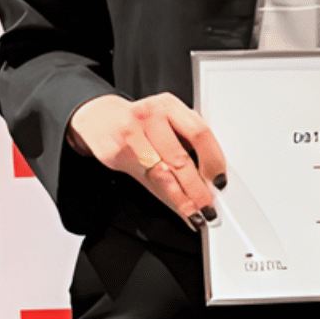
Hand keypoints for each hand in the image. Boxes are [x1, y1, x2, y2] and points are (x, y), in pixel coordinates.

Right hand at [67, 93, 226, 229]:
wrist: (99, 119)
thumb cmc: (141, 122)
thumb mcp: (166, 120)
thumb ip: (187, 140)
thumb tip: (212, 174)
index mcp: (169, 105)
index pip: (199, 132)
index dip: (213, 159)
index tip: (220, 180)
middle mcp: (151, 116)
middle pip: (180, 158)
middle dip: (198, 188)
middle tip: (209, 205)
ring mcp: (131, 135)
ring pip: (162, 174)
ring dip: (182, 199)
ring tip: (196, 213)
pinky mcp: (117, 153)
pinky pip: (147, 182)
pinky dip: (165, 199)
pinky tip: (177, 208)